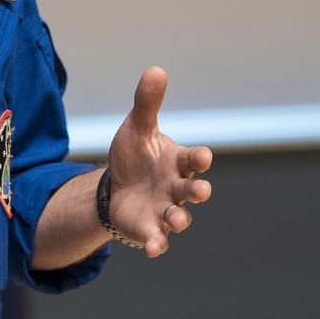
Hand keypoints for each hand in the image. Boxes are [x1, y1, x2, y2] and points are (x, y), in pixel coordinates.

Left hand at [107, 67, 212, 257]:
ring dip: (179, 219)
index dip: (200, 159)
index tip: (202, 157)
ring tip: (175, 219)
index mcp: (178, 161)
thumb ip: (147, 103)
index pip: (195, 160)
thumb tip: (156, 69)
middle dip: (198, 190)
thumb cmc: (135, 155)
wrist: (117, 186)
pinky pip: (157, 239)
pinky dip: (157, 244)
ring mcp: (165, 210)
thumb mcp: (136, 127)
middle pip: (193, 190)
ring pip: (179, 217)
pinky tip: (152, 248)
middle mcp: (177, 187)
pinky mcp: (150, 229)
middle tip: (201, 190)